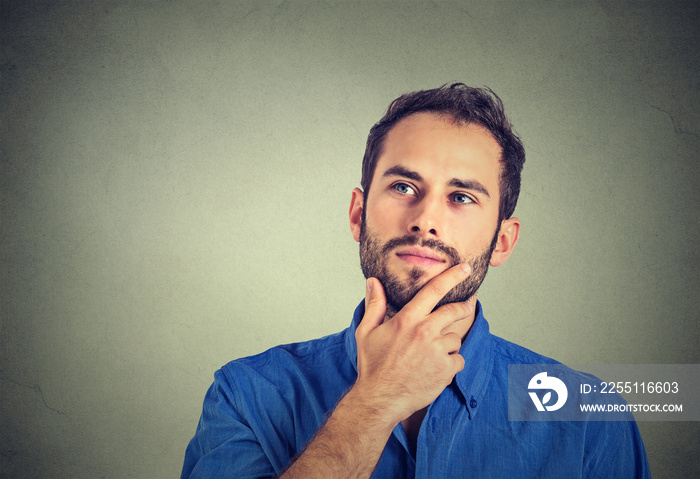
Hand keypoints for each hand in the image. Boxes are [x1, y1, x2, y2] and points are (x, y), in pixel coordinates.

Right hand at [353, 263, 473, 423]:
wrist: (380, 399)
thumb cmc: (372, 365)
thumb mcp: (367, 332)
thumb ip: (374, 305)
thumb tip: (373, 282)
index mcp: (408, 319)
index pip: (434, 290)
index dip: (452, 276)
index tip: (465, 268)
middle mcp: (425, 331)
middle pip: (455, 311)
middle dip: (463, 307)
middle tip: (465, 307)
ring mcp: (437, 351)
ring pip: (454, 339)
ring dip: (447, 344)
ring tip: (430, 355)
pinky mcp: (446, 369)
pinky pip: (458, 360)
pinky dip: (450, 364)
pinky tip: (435, 369)